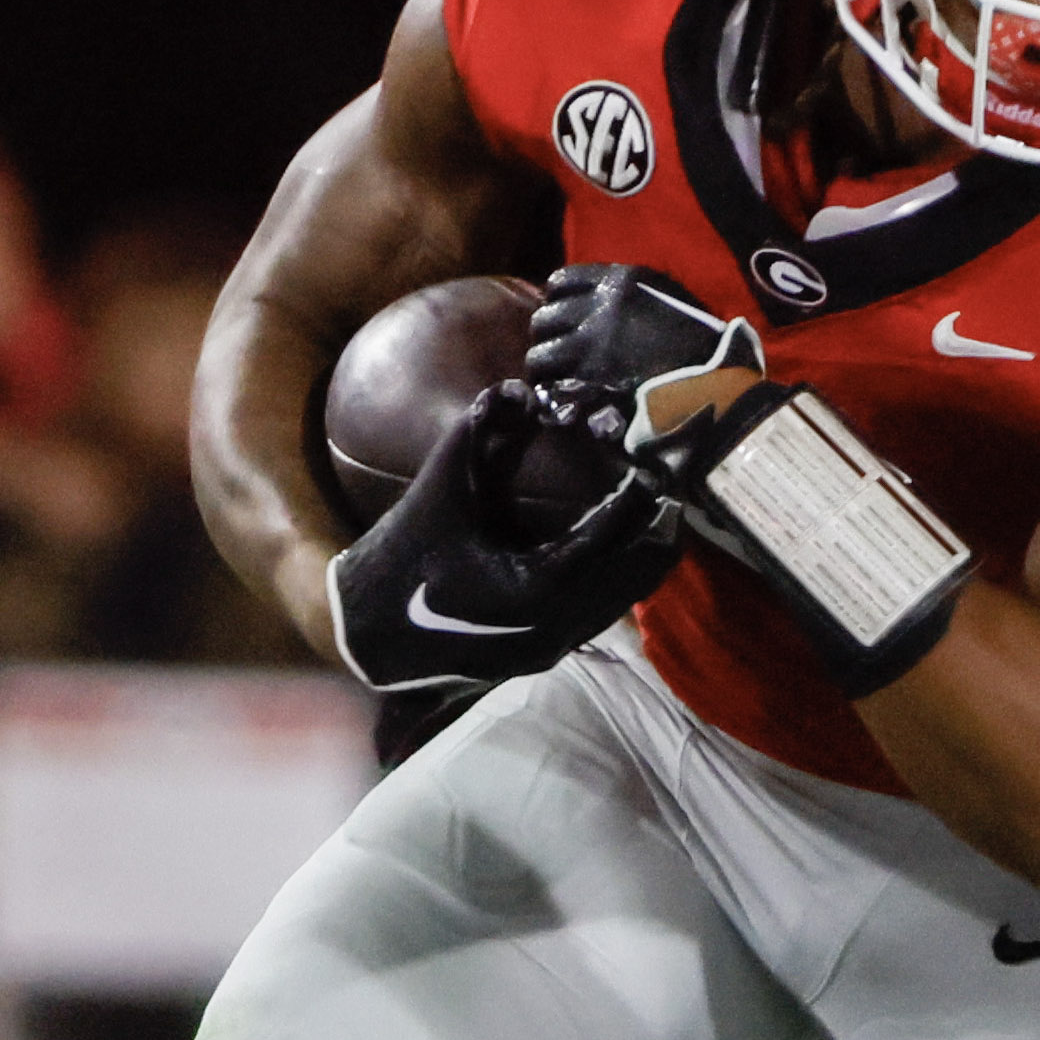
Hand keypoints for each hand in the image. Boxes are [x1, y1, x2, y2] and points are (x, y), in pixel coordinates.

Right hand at [324, 380, 688, 711]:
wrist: (367, 634)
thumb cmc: (400, 560)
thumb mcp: (439, 491)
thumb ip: (479, 434)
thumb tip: (520, 388)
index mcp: (533, 591)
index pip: (611, 536)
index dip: (640, 493)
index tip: (658, 457)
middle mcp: (555, 628)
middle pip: (641, 573)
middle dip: (661, 523)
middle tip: (672, 476)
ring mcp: (555, 646)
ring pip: (629, 595)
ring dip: (645, 547)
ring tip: (657, 500)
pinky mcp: (548, 651)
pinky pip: (606, 607)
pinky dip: (621, 569)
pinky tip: (621, 534)